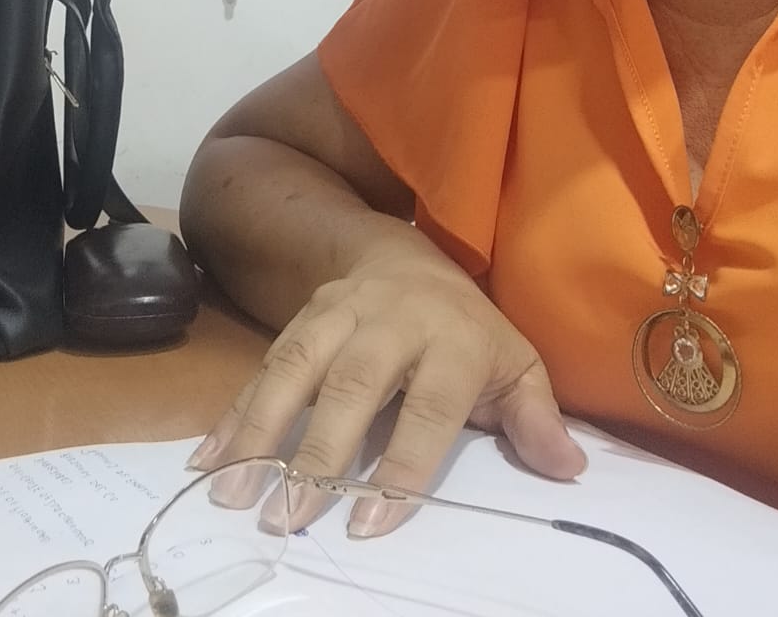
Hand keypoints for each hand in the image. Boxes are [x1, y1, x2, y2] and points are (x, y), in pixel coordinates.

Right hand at [188, 244, 586, 535]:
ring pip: (296, 366)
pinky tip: (209, 458)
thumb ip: (535, 416)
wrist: (405, 254)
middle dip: (317, 452)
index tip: (369, 523)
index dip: (401, 466)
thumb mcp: (513, 363)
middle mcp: (392, 321)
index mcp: (453, 338)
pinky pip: (264, 362)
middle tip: (287, 517)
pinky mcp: (302, 315)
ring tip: (232, 491)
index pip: (428, 408)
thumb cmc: (465, 329)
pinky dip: (233, 411)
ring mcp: (340, 313)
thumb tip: (569, 467)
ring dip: (260, 429)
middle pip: (353, 385)